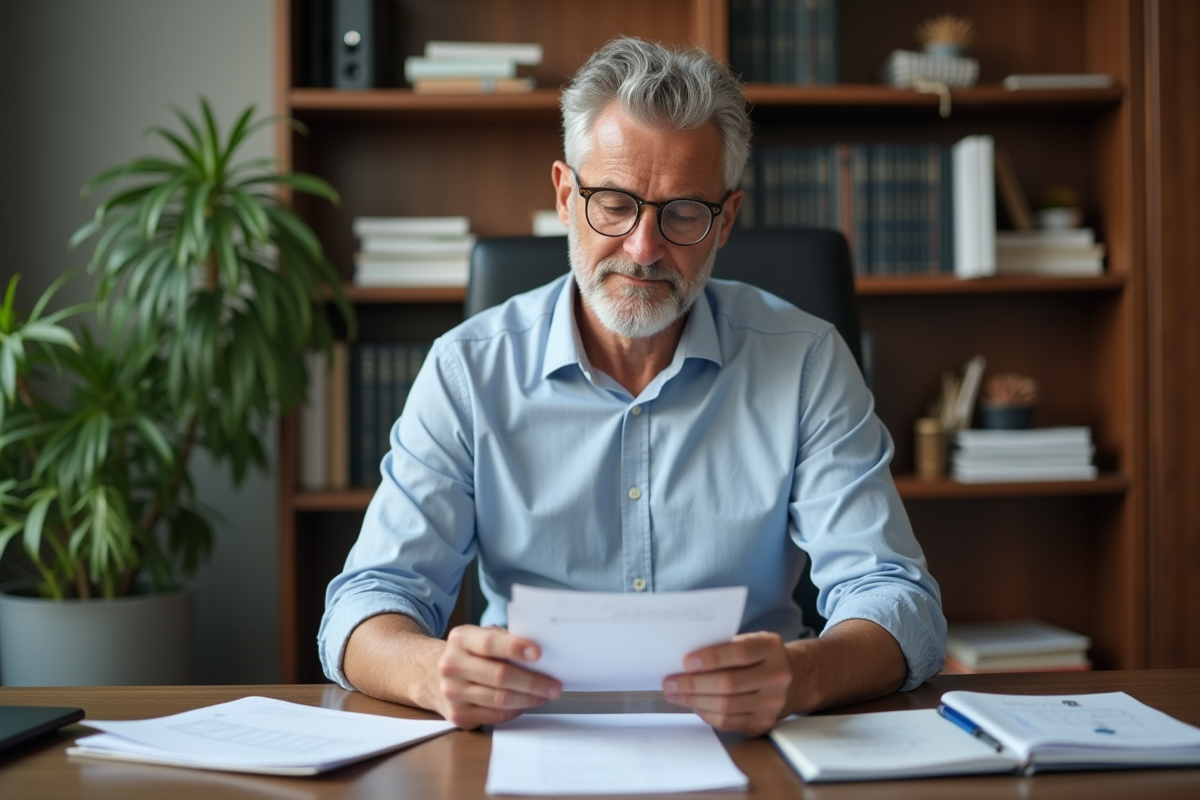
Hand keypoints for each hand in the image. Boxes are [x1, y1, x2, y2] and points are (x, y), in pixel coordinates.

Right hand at [433, 625, 562, 728]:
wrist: (431, 675)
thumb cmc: (468, 653)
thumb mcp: (479, 636)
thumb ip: (504, 640)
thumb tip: (541, 654)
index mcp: (460, 639)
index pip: (490, 643)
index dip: (515, 648)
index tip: (539, 654)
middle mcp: (452, 666)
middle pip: (499, 676)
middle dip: (532, 682)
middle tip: (554, 685)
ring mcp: (452, 693)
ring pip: (500, 700)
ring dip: (529, 699)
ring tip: (546, 694)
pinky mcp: (458, 716)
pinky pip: (496, 716)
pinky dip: (516, 710)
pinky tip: (527, 703)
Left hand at [662, 631, 792, 735]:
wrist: (794, 679)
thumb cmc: (761, 656)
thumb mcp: (751, 641)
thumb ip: (725, 646)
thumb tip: (686, 661)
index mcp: (771, 648)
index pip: (740, 653)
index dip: (712, 658)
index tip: (686, 662)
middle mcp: (776, 676)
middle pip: (729, 683)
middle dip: (693, 684)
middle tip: (670, 683)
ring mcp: (772, 703)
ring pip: (726, 706)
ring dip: (694, 701)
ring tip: (675, 694)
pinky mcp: (764, 722)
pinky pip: (728, 722)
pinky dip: (706, 714)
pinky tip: (694, 705)